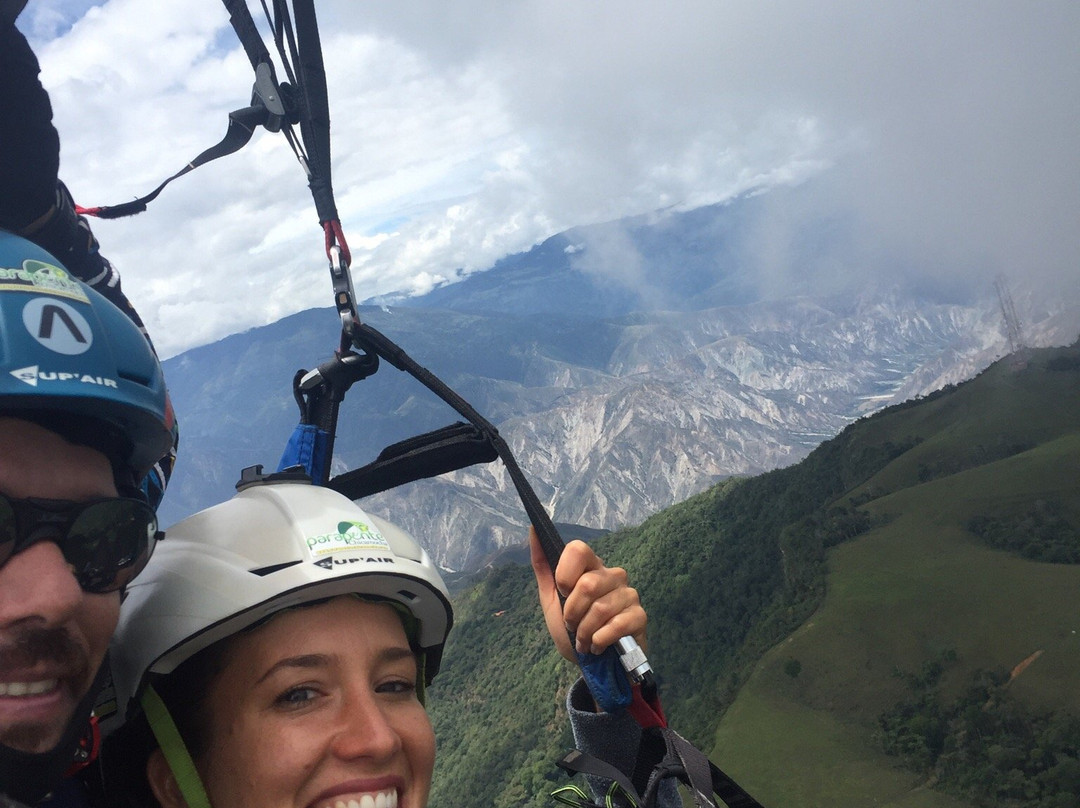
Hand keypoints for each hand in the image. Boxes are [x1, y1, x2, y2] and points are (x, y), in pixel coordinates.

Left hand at [529, 527, 646, 663]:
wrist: (592, 665)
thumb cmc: (571, 628)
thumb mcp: (551, 598)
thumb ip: (544, 566)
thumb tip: (533, 530)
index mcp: (591, 567)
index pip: (578, 550)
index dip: (565, 574)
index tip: (562, 592)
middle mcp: (612, 575)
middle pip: (587, 584)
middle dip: (572, 613)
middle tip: (572, 625)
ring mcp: (628, 594)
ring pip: (600, 608)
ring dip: (584, 632)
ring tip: (584, 640)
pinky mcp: (639, 616)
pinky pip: (616, 625)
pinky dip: (599, 640)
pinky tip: (598, 646)